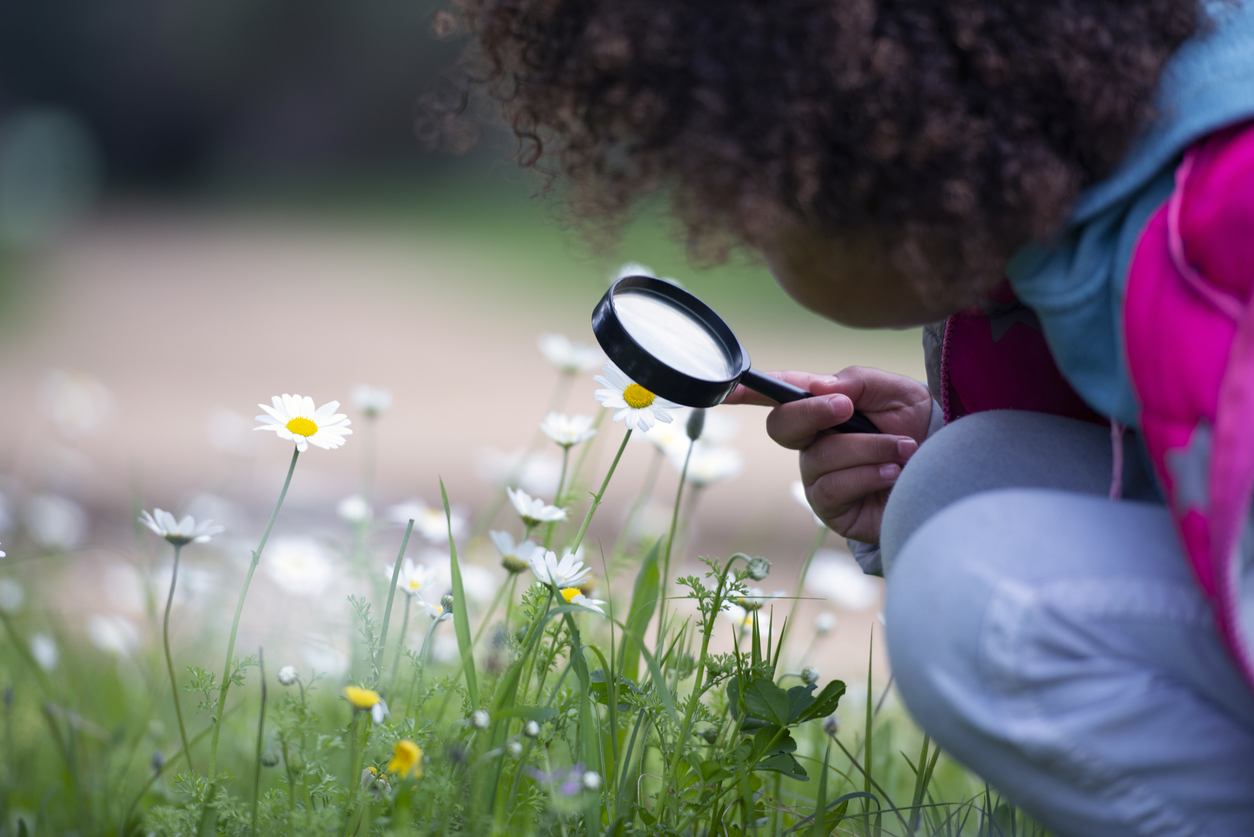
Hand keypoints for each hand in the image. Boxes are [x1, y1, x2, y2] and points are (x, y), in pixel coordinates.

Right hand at [724, 367, 932, 542]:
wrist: (947, 469)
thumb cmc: (916, 426)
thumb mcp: (896, 391)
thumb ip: (857, 380)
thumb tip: (818, 387)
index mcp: (822, 408)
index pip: (779, 396)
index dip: (748, 392)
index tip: (728, 388)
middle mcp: (813, 442)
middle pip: (782, 426)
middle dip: (812, 413)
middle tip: (847, 407)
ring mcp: (818, 476)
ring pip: (819, 456)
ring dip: (867, 448)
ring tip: (902, 449)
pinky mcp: (831, 509)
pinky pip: (832, 488)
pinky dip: (867, 475)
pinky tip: (893, 475)